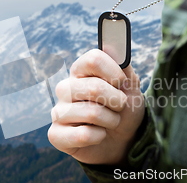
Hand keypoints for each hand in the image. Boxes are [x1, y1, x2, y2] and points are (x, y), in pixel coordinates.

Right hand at [48, 49, 144, 164]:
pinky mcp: (56, 134)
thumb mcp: (131, 87)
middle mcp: (65, 88)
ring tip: (110, 122)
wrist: (122, 140)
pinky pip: (83, 135)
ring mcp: (58, 111)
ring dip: (111, 121)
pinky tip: (98, 135)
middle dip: (117, 101)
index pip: (93, 59)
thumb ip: (123, 67)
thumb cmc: (124, 110)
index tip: (122, 83)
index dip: (114, 72)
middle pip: (94, 87)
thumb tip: (114, 46)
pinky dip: (99, 137)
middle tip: (120, 107)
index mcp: (80, 71)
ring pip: (92, 113)